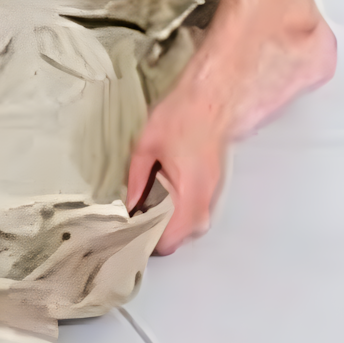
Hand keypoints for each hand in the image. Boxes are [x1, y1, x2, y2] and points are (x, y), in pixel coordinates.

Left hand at [125, 72, 239, 253]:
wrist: (213, 100)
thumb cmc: (181, 117)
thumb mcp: (146, 147)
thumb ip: (137, 179)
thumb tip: (130, 204)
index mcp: (189, 189)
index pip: (173, 236)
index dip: (151, 242)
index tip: (132, 238)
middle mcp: (205, 195)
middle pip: (185, 235)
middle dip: (161, 236)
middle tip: (135, 228)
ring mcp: (212, 191)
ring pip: (194, 224)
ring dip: (171, 225)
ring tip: (145, 218)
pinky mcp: (212, 184)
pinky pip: (197, 210)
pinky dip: (180, 213)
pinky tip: (160, 203)